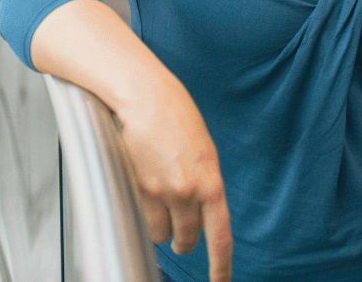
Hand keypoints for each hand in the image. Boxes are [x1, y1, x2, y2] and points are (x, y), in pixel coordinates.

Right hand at [116, 75, 232, 281]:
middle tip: (181, 237)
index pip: (221, 237)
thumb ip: (206, 183)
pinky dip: (146, 214)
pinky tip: (146, 192)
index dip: (220, 267)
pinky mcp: (140, 188)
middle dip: (184, 242)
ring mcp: (164, 192)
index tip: (220, 281)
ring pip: (163, 234)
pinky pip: (145, 220)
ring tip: (160, 206)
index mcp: (213, 183)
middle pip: (189, 240)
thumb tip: (203, 210)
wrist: (146, 98)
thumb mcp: (204, 152)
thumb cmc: (175, 117)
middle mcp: (190, 192)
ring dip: (163, 228)